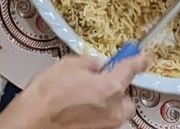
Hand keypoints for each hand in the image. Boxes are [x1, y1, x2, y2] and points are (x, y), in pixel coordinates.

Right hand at [14, 53, 147, 128]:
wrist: (35, 119)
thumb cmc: (49, 92)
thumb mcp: (69, 64)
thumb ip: (90, 63)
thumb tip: (97, 65)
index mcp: (111, 87)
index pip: (131, 69)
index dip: (139, 61)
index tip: (144, 58)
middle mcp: (114, 109)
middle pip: (127, 98)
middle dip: (118, 90)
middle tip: (102, 80)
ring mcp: (106, 125)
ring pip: (117, 112)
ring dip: (109, 102)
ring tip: (87, 94)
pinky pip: (104, 119)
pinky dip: (98, 112)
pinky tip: (81, 105)